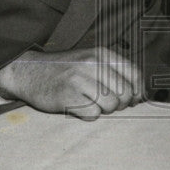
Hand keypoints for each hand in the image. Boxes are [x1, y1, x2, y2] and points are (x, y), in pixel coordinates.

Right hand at [0, 47, 143, 120]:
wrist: (30, 72)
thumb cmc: (66, 70)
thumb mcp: (91, 61)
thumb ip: (114, 73)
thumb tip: (139, 96)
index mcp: (102, 54)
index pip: (134, 74)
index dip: (137, 91)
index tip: (132, 100)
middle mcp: (92, 64)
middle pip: (124, 93)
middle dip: (120, 104)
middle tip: (107, 104)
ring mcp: (79, 79)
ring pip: (110, 105)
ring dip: (104, 110)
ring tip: (92, 104)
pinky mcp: (67, 96)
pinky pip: (93, 114)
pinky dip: (88, 115)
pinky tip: (79, 107)